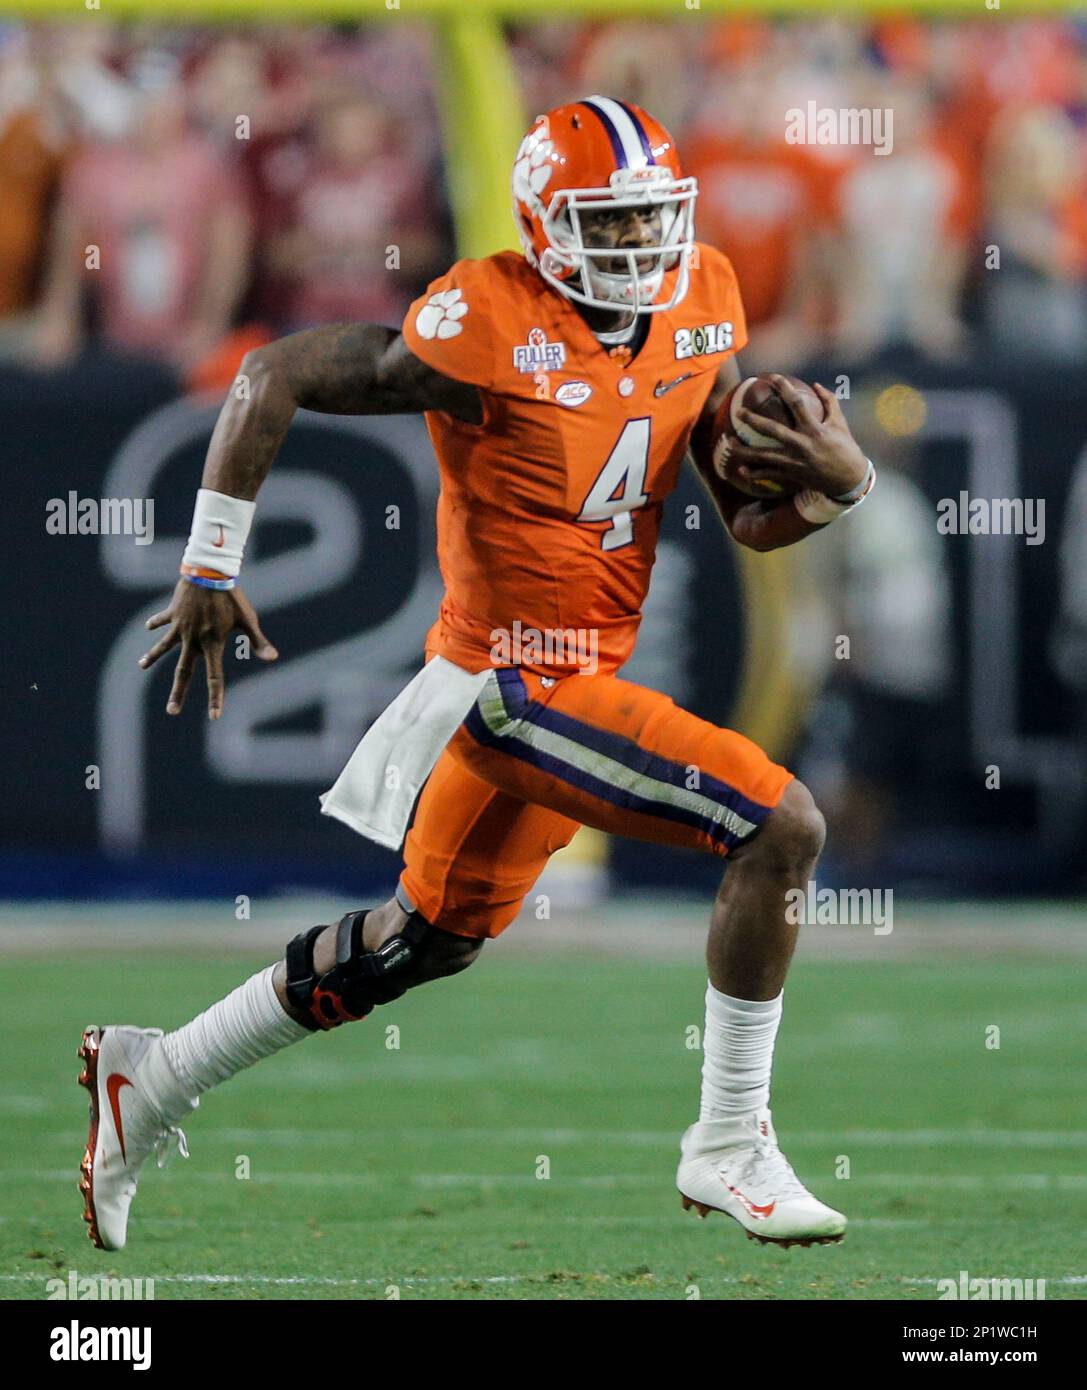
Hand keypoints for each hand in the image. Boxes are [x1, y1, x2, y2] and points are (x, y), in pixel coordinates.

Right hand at [139, 579, 277, 719]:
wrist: (209, 572)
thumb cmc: (231, 597)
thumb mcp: (248, 619)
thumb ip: (258, 641)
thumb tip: (273, 658)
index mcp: (212, 644)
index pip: (215, 678)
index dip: (216, 698)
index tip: (214, 716)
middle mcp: (193, 640)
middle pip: (183, 672)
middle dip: (178, 693)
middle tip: (171, 711)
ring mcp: (180, 627)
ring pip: (163, 646)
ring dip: (152, 657)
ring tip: (141, 666)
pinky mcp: (173, 613)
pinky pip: (162, 620)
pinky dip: (155, 623)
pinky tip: (149, 627)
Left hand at [729, 377, 867, 498]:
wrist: (848, 479)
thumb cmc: (845, 447)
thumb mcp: (840, 422)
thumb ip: (829, 401)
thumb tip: (815, 384)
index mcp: (815, 429)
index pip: (796, 403)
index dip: (784, 388)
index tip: (772, 377)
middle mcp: (802, 445)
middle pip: (772, 430)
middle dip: (753, 420)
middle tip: (738, 412)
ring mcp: (794, 462)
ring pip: (763, 456)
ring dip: (744, 451)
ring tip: (728, 443)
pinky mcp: (791, 475)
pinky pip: (768, 474)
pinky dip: (754, 473)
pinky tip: (740, 470)